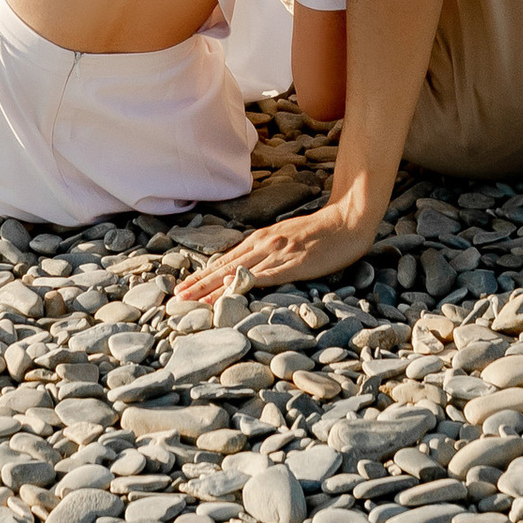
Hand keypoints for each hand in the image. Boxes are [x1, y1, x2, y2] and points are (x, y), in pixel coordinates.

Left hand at [176, 186, 380, 307]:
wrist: (346, 220)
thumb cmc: (318, 232)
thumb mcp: (285, 237)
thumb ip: (265, 251)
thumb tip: (245, 268)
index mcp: (260, 239)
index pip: (224, 260)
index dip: (202, 275)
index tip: (182, 288)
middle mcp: (264, 245)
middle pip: (224, 267)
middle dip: (199, 284)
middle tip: (176, 298)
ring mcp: (278, 254)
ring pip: (238, 273)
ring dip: (213, 289)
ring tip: (193, 301)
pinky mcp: (294, 264)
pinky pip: (265, 276)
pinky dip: (245, 284)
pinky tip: (231, 291)